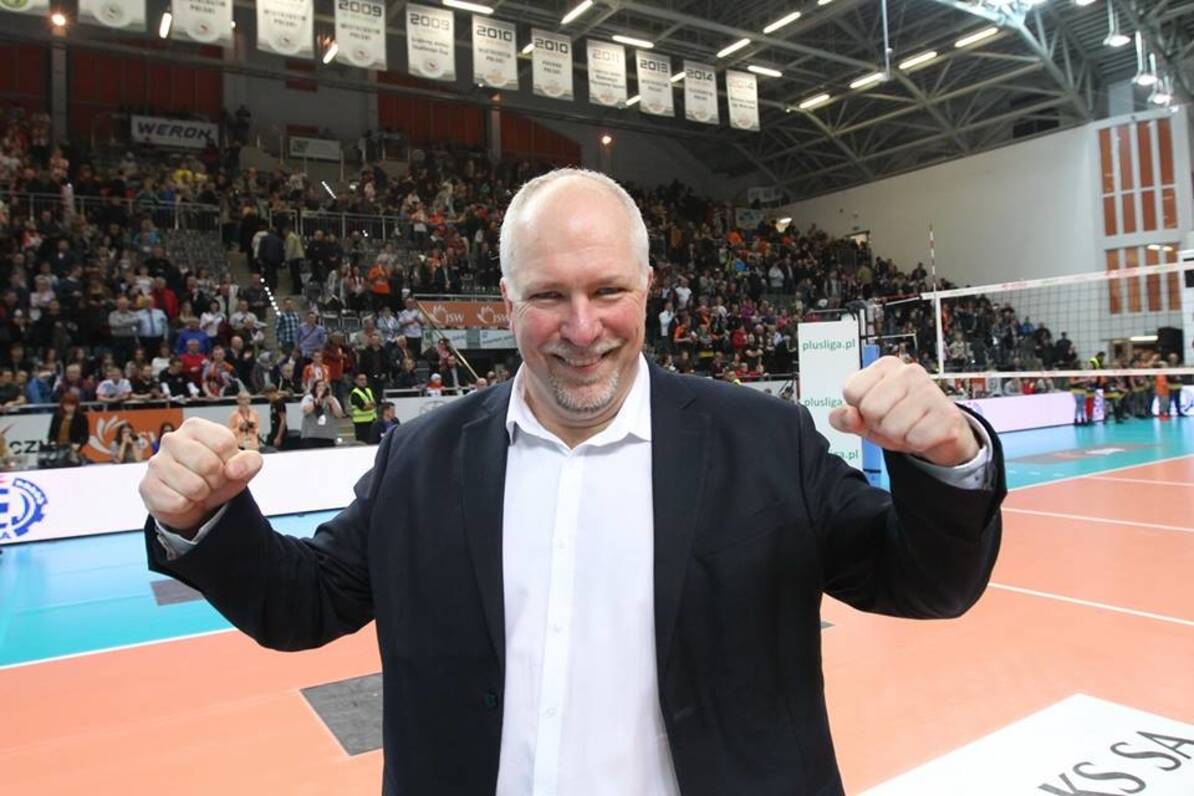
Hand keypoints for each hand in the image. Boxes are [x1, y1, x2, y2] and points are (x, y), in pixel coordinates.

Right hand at [138, 417, 262, 534]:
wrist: (195, 500)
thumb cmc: (218, 475)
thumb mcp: (242, 466)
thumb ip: (250, 461)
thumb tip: (233, 469)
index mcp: (195, 427)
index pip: (224, 443)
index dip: (231, 461)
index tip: (225, 465)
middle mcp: (171, 439)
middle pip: (208, 464)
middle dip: (217, 480)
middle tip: (210, 480)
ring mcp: (156, 462)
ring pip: (193, 487)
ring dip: (202, 494)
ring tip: (197, 489)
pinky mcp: (147, 486)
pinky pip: (178, 503)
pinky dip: (187, 506)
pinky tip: (182, 498)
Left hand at [829, 356, 978, 466]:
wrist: (941, 434)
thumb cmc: (900, 421)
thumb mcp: (866, 421)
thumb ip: (846, 418)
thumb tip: (841, 415)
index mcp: (885, 367)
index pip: (851, 390)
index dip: (860, 409)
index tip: (876, 410)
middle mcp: (908, 371)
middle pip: (871, 409)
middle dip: (880, 424)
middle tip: (896, 422)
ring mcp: (930, 390)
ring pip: (893, 427)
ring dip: (900, 436)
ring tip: (911, 427)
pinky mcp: (947, 413)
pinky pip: (916, 438)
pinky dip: (917, 443)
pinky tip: (926, 434)